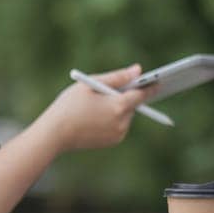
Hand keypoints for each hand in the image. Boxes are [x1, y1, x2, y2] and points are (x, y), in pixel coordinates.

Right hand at [38, 65, 156, 150]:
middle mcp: (123, 122)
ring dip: (119, 108)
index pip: (142, 94)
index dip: (150, 86)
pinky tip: (97, 116)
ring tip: (100, 103)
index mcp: (119, 106)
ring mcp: (119, 134)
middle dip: (126, 96)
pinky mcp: (113, 141)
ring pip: (126, 115)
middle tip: (119, 88)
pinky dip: (113, 119)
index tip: (159, 80)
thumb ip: (118, 77)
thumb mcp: (92, 84)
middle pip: (132, 104)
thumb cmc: (70, 105)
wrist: (54, 134)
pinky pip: (119, 126)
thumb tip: (138, 70)